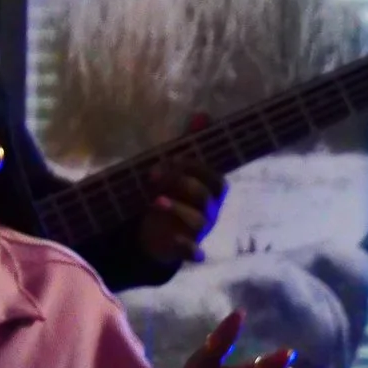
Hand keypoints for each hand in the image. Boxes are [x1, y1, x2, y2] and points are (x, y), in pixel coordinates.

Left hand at [137, 119, 225, 266]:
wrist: (157, 233)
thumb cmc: (172, 195)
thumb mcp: (177, 170)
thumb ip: (190, 144)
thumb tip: (203, 115)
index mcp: (209, 190)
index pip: (214, 177)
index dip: (194, 167)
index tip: (168, 158)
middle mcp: (210, 210)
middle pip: (206, 196)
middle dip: (182, 183)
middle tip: (153, 175)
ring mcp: (199, 230)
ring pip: (199, 221)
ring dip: (177, 209)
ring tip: (155, 201)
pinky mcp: (185, 249)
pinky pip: (193, 251)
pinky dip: (187, 247)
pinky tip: (173, 239)